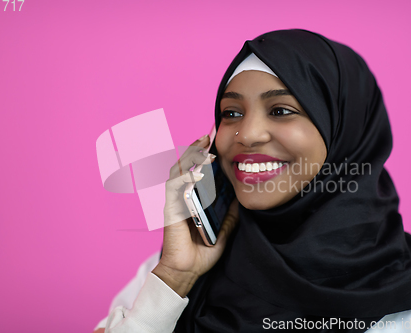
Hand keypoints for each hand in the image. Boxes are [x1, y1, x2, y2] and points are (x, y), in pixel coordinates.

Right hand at [152, 134, 239, 296]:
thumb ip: (230, 214)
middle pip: (186, 165)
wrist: (188, 270)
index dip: (203, 154)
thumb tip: (240, 198)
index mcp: (194, 198)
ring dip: (190, 157)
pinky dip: (184, 178)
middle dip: (196, 148)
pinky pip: (174, 188)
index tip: (215, 140)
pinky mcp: (170, 209)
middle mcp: (182, 196)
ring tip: (203, 146)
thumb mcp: (224, 230)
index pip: (197, 170)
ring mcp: (175, 201)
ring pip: (178, 171)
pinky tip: (197, 174)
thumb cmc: (202, 251)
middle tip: (208, 134)